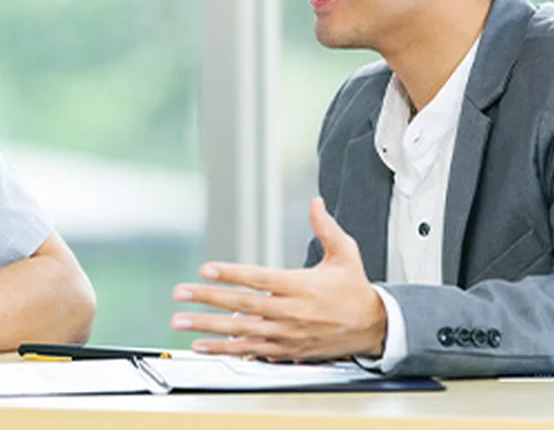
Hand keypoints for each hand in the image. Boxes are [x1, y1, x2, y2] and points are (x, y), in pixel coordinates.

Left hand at [170, 198, 386, 360]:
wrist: (374, 328)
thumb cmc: (355, 290)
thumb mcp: (345, 254)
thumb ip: (325, 228)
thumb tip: (315, 203)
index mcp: (300, 286)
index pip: (259, 278)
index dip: (231, 273)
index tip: (206, 269)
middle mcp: (290, 312)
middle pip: (241, 304)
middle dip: (207, 299)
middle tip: (180, 293)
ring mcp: (285, 334)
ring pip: (240, 330)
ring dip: (207, 327)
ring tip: (181, 321)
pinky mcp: (285, 350)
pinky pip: (250, 350)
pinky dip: (224, 350)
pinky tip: (202, 346)